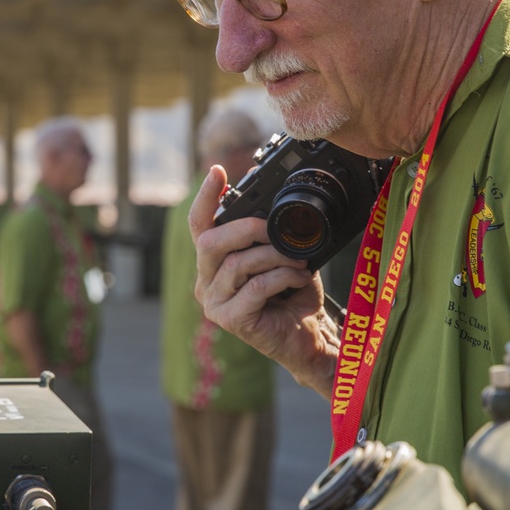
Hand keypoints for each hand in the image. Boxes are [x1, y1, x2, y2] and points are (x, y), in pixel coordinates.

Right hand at [189, 165, 341, 398]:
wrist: (309, 336)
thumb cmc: (294, 297)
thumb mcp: (283, 255)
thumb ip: (271, 232)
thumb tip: (274, 197)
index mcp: (213, 263)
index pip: (200, 225)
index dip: (207, 198)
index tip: (218, 172)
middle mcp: (206, 282)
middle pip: (209, 242)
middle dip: (246, 228)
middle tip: (274, 228)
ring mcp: (214, 303)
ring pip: (237, 264)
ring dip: (275, 257)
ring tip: (299, 262)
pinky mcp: (231, 320)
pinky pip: (255, 287)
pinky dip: (282, 277)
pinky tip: (299, 279)